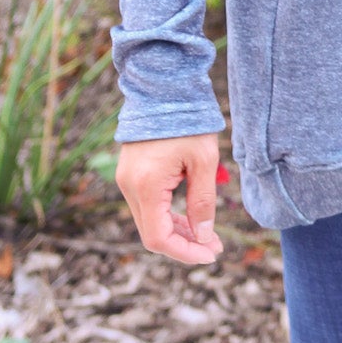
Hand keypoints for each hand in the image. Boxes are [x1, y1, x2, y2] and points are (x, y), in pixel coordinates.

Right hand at [116, 133, 222, 265]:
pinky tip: (191, 217)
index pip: (159, 238)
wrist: (163, 88)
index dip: (185, 253)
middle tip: (215, 246)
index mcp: (146, 185)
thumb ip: (203, 202)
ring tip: (208, 234)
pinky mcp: (131, 173)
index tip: (210, 254)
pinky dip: (168, 215)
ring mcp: (126, 179)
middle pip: (153, 233)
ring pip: (150, 221)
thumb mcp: (204, 162)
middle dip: (185, 244)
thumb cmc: (187, 121)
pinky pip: (148, 205)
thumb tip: (203, 236)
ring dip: (177, 231)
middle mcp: (129, 186)